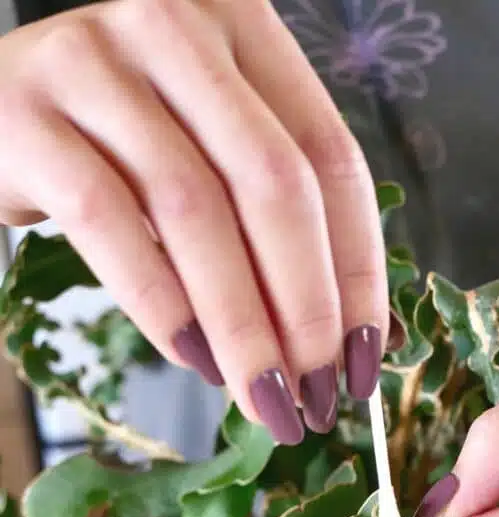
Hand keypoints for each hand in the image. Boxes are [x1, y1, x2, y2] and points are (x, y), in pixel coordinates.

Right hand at [0, 0, 387, 440]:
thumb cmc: (111, 148)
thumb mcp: (203, 155)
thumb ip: (266, 215)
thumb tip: (345, 339)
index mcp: (241, 29)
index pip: (331, 157)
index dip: (359, 271)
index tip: (367, 359)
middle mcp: (175, 25)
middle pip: (275, 185)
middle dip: (307, 310)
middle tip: (317, 396)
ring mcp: (95, 62)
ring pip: (197, 211)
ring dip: (242, 326)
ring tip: (262, 398)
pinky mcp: (26, 117)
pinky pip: (108, 223)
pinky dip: (160, 304)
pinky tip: (193, 360)